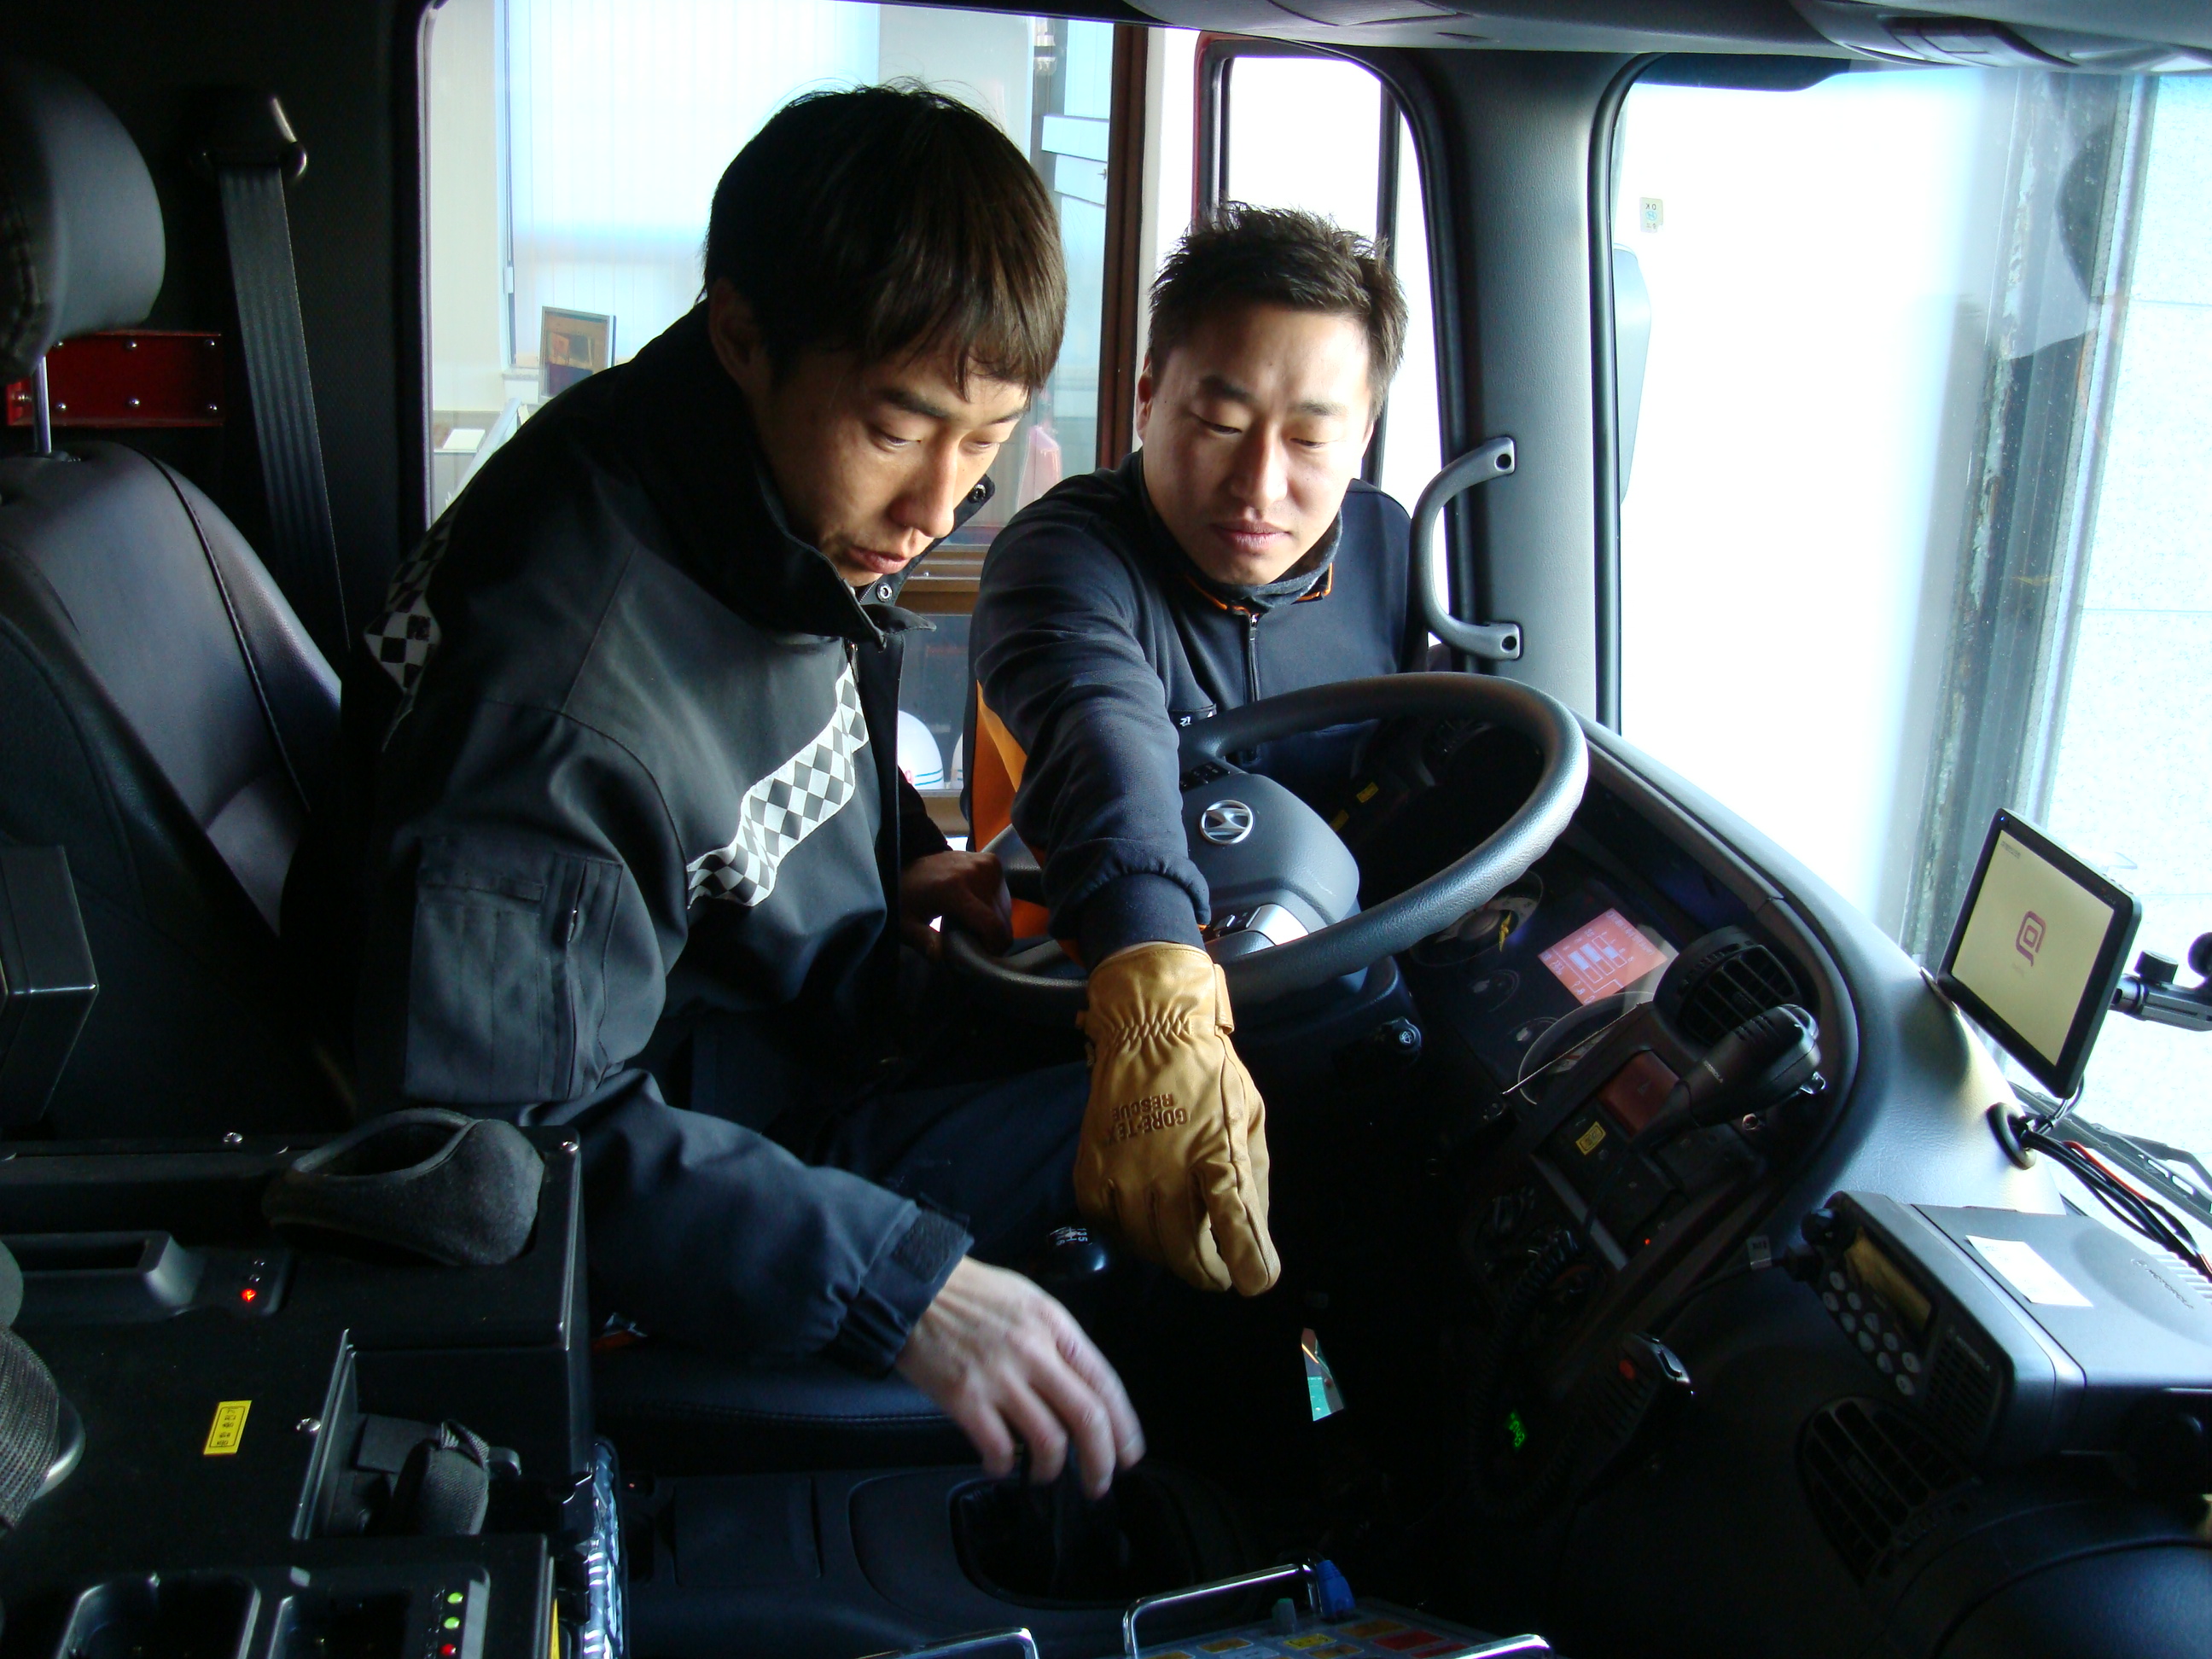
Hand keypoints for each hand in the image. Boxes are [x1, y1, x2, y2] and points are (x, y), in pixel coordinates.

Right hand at [895, 1257, 1143, 1496]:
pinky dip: (1005, 1465)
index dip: (1123, 1425)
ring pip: (1048, 1440)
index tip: (1129, 1453)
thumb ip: (1056, 1341)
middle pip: (1087, 1417)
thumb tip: (1077, 1387)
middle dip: (1101, 1460)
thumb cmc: (970, 1293)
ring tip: (1044, 1473)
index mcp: (1055, 1325)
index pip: (1105, 1382)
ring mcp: (1000, 1377)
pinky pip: (999, 1447)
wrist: (913, 1287)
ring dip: (1052, 1468)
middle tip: (1099, 1483)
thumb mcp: (1028, 1300)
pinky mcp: (965, 1398)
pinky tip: (1000, 1464)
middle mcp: (1035, 1352)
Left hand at [900, 850, 1011, 957]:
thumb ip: (924, 941)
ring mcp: (985, 864)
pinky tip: (978, 906)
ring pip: (1005, 907)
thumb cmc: (908, 897)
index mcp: (953, 889)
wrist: (910, 864)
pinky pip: (1004, 893)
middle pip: (1000, 917)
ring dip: (995, 920)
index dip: (995, 944)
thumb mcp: (906, 923)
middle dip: (992, 935)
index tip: (988, 954)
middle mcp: (974, 872)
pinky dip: (995, 905)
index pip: (990, 923)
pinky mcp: (991, 861)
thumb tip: (941, 958)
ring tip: (973, 922)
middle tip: (973, 938)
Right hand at [1075, 943, 1279, 1295]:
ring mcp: (1126, 1173)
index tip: (1253, 1284)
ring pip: (1147, 1247)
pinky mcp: (1093, 1171)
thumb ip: (1251, 1175)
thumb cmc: (1206, 1072)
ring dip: (1169, 1256)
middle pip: (1187, 1253)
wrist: (1146, 1028)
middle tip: (1218, 1272)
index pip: (1235, 1224)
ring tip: (1181, 1246)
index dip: (1247, 1264)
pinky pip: (1108, 1227)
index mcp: (1216, 1154)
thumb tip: (1253, 1229)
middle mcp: (1169, 1170)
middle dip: (1209, 1273)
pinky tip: (1142, 1220)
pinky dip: (1127, 1234)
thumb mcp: (1247, 1115)